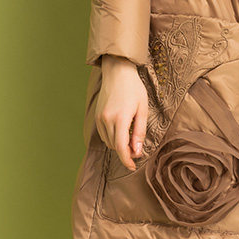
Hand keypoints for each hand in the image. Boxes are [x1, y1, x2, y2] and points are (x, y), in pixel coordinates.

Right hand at [95, 55, 148, 170]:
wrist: (117, 72)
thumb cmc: (134, 89)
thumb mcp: (142, 109)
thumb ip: (139, 131)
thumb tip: (137, 151)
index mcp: (120, 119)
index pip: (121, 148)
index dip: (127, 160)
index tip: (133, 166)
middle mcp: (107, 120)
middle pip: (114, 146)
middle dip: (125, 151)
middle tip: (137, 147)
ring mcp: (100, 118)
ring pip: (108, 141)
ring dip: (118, 144)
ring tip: (130, 136)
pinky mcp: (97, 116)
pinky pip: (103, 134)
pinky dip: (112, 137)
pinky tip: (121, 130)